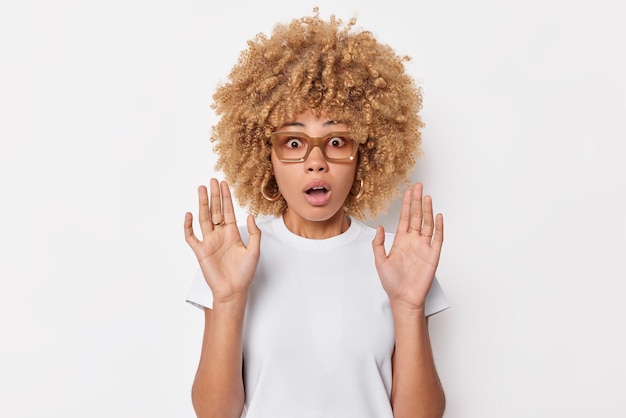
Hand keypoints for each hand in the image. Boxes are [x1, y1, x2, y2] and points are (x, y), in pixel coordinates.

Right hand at [184, 178, 260, 303]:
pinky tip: (189, 214)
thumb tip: (249, 215)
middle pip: (215, 211)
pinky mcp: (200, 251)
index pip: (228, 211)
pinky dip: (188, 226)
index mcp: (232, 234)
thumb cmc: (244, 273)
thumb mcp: (255, 251)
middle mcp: (219, 235)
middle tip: (212, 181)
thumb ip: (254, 233)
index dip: (226, 197)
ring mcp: (209, 242)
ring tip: (201, 189)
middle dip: (214, 196)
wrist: (233, 290)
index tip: (224, 184)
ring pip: (203, 218)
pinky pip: (191, 236)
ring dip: (202, 204)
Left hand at [372, 183, 443, 310]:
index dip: (406, 204)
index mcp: (401, 241)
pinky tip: (438, 216)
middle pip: (416, 216)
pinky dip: (438, 227)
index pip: (405, 217)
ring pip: (427, 224)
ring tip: (427, 197)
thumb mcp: (380, 261)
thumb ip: (378, 244)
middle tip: (418, 186)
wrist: (403, 298)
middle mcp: (413, 241)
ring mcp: (424, 247)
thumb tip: (379, 227)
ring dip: (427, 210)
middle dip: (417, 201)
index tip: (408, 191)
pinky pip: (437, 238)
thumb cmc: (392, 283)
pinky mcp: (433, 255)